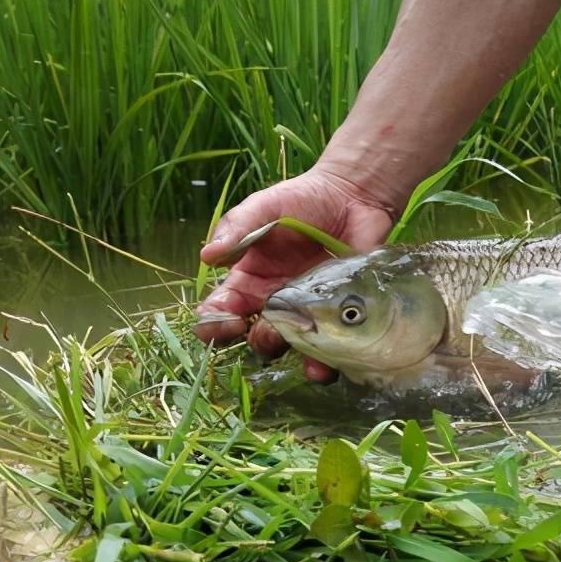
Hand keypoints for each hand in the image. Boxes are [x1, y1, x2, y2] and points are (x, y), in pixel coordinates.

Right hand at [195, 168, 393, 380]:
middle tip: (270, 325)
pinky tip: (323, 365)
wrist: (352, 196)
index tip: (228, 319)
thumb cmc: (302, 201)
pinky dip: (323, 364)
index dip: (214, 324)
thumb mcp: (264, 207)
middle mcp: (274, 304)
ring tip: (301, 342)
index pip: (220, 313)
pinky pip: (328, 350)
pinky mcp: (339, 316)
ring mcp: (308, 313)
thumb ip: (237, 228)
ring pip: (291, 349)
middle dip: (257, 338)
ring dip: (291, 354)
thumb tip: (207, 255)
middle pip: (255, 338)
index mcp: (248, 282)